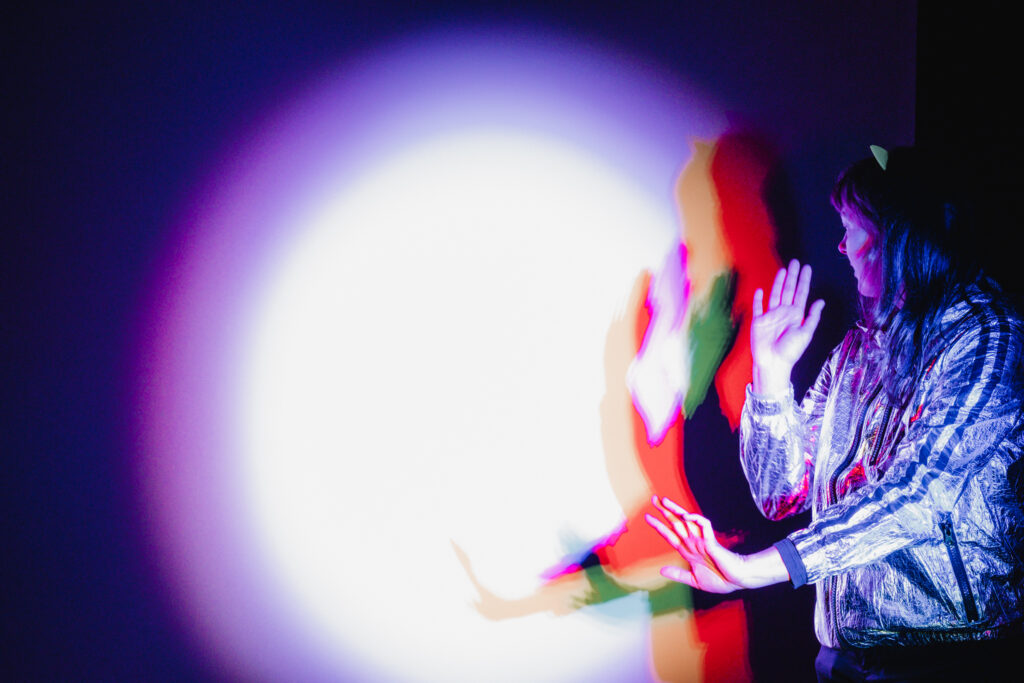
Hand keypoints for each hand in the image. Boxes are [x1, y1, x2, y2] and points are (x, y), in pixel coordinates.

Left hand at [645, 497, 748, 592]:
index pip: (670, 535)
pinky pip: (704, 526)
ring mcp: (702, 541)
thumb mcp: (694, 580)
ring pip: (687, 522)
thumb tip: (661, 570)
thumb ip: (678, 574)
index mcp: (688, 551)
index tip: (648, 517)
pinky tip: (686, 516)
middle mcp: (693, 543)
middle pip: (676, 524)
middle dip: (664, 512)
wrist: (737, 581)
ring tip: (664, 501)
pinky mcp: (712, 542)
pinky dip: (696, 520)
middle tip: (653, 500)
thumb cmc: (720, 580)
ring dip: (675, 511)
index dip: (659, 526)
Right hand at [750, 259, 823, 394]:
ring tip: (782, 270)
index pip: (801, 293)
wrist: (773, 363)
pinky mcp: (758, 321)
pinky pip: (758, 307)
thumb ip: (812, 317)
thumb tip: (820, 301)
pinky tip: (761, 290)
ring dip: (778, 282)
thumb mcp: (806, 333)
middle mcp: (784, 313)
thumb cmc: (791, 352)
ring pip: (775, 294)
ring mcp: (770, 316)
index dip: (804, 280)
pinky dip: (758, 299)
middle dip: (792, 276)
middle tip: (795, 262)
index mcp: (796, 315)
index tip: (807, 268)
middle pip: (788, 290)